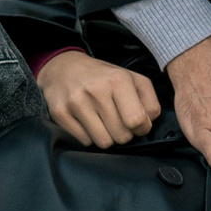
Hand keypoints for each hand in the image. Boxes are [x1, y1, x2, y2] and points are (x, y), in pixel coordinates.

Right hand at [38, 51, 159, 148]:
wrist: (63, 67)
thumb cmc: (102, 77)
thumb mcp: (131, 78)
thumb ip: (148, 100)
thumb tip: (149, 121)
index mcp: (118, 80)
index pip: (137, 120)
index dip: (141, 127)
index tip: (137, 123)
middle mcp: (96, 91)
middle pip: (121, 136)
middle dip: (123, 133)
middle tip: (117, 120)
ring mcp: (76, 103)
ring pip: (104, 143)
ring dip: (107, 136)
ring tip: (102, 121)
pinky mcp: (60, 113)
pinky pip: (85, 142)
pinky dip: (89, 136)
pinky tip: (87, 121)